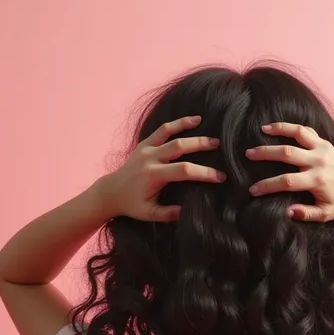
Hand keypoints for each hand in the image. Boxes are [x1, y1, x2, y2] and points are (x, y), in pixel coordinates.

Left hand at [96, 116, 225, 221]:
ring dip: (187, 126)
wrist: (111, 191)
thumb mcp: (149, 214)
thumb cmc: (132, 205)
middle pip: (179, 147)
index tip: (220, 177)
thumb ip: (168, 213)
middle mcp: (150, 159)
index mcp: (153, 175)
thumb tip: (187, 211)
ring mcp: (146, 149)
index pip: (184, 171)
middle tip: (218, 145)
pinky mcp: (144, 144)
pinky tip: (192, 120)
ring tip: (204, 122)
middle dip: (200, 145)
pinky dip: (176, 123)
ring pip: (169, 132)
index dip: (204, 173)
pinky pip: (162, 130)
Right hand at [246, 122, 333, 220]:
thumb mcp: (325, 214)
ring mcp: (322, 149)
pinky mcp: (324, 142)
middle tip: (248, 154)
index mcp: (316, 180)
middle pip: (287, 153)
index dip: (268, 185)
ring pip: (297, 134)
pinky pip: (306, 131)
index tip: (253, 190)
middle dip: (265, 153)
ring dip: (278, 130)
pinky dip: (291, 127)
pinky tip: (276, 126)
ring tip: (261, 129)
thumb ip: (306, 214)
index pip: (287, 181)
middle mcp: (318, 162)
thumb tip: (287, 212)